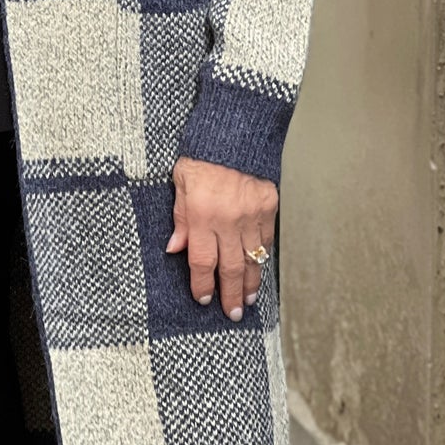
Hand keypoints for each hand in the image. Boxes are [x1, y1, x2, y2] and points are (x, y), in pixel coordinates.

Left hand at [165, 156, 277, 320]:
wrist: (236, 130)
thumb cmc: (203, 155)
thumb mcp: (180, 181)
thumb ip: (179, 217)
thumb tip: (175, 248)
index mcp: (201, 214)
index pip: (201, 261)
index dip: (202, 284)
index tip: (203, 298)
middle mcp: (227, 220)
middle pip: (229, 268)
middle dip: (229, 295)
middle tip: (232, 313)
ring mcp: (251, 215)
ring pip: (251, 259)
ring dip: (249, 283)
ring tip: (247, 300)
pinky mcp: (269, 207)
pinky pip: (266, 239)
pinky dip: (262, 257)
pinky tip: (259, 269)